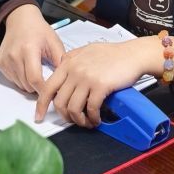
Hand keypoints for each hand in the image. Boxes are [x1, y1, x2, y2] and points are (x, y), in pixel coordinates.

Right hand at [0, 4, 63, 96]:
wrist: (21, 20)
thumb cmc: (39, 30)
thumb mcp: (54, 42)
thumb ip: (60, 60)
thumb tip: (65, 79)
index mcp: (29, 50)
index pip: (34, 79)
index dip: (44, 89)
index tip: (52, 91)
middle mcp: (14, 56)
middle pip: (27, 84)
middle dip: (38, 87)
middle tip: (47, 81)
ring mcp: (5, 61)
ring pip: (19, 84)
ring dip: (29, 84)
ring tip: (37, 72)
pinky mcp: (0, 63)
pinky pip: (12, 79)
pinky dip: (21, 79)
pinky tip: (27, 68)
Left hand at [32, 37, 155, 127]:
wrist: (134, 54)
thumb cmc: (114, 54)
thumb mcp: (87, 50)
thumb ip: (72, 59)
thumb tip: (61, 70)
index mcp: (69, 63)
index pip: (47, 87)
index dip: (41, 105)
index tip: (39, 117)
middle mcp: (75, 70)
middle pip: (60, 102)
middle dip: (65, 117)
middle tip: (73, 121)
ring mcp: (87, 78)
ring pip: (73, 108)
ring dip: (79, 121)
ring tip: (86, 122)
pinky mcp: (100, 86)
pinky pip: (91, 109)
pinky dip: (93, 118)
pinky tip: (97, 120)